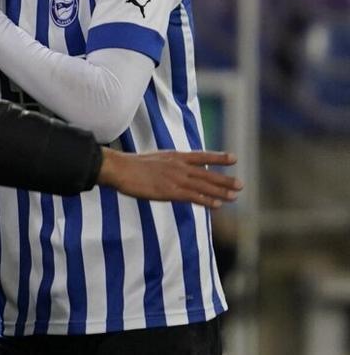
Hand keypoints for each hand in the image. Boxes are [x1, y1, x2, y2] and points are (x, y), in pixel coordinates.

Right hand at [98, 148, 241, 207]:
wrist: (119, 168)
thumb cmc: (130, 166)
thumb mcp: (152, 160)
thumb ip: (165, 165)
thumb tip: (168, 170)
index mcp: (174, 156)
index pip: (201, 156)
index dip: (218, 157)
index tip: (234, 159)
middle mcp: (179, 166)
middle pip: (207, 173)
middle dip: (225, 180)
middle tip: (241, 185)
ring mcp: (176, 178)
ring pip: (204, 186)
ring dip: (221, 192)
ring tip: (235, 196)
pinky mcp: (170, 191)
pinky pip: (193, 196)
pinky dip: (206, 200)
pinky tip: (217, 205)